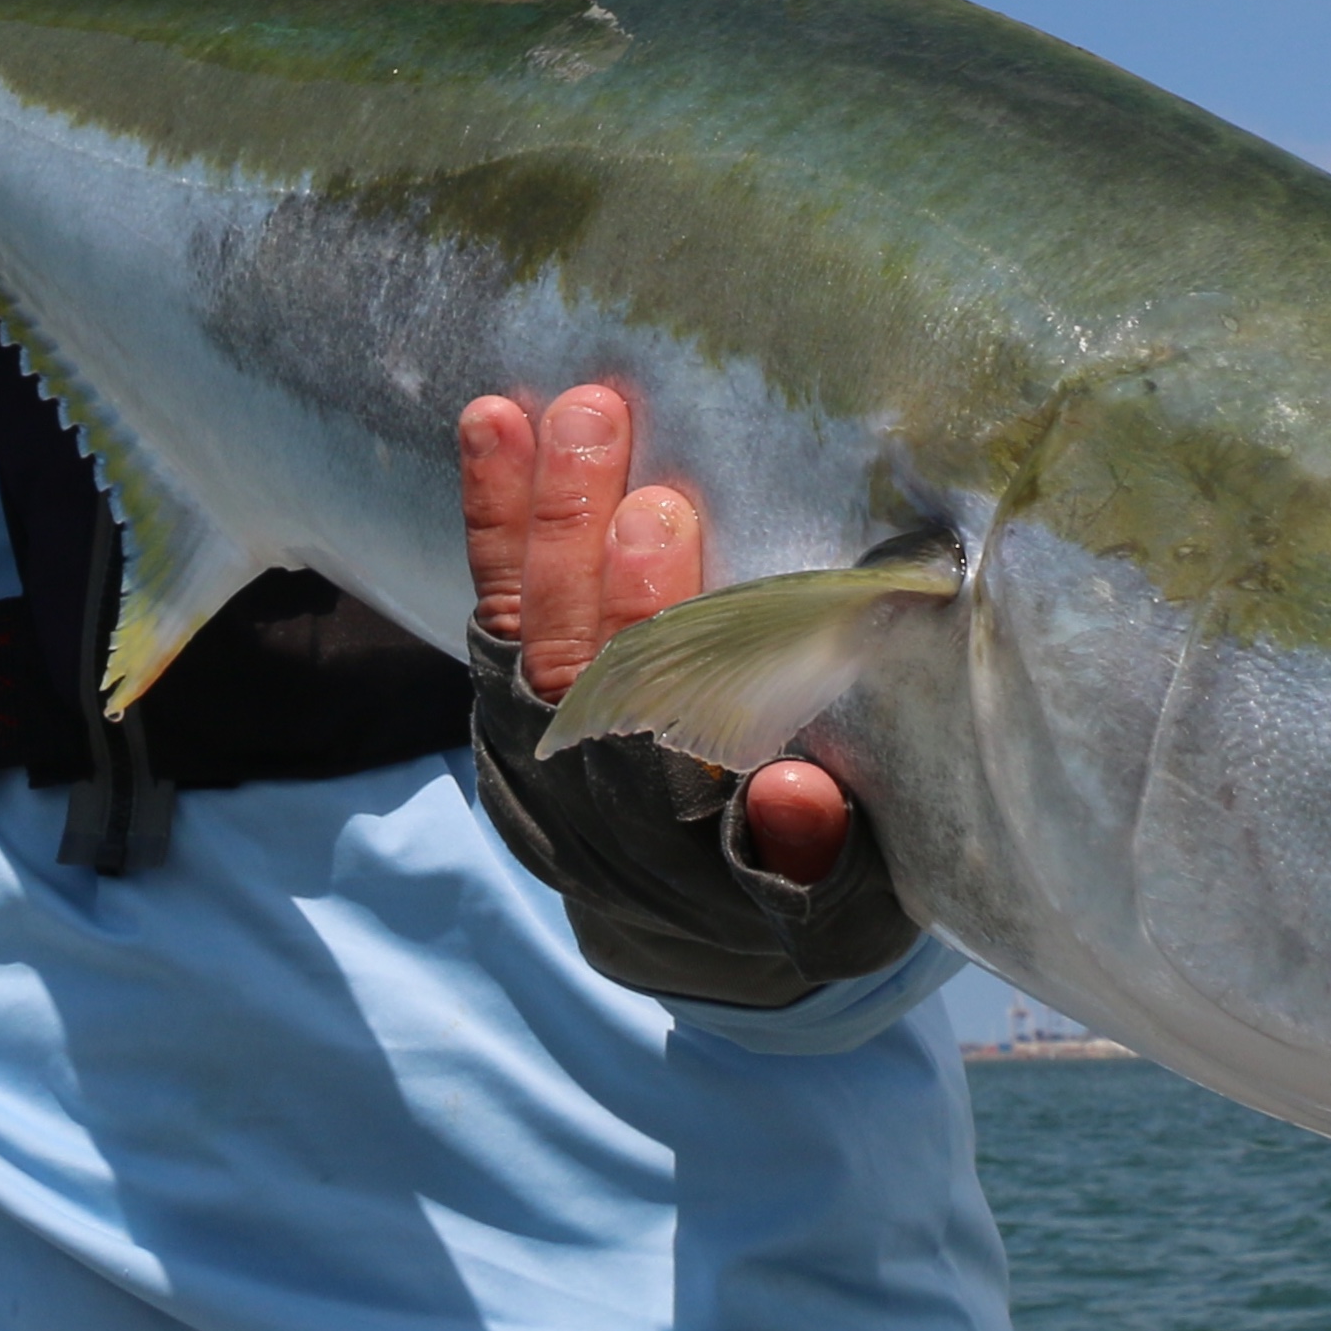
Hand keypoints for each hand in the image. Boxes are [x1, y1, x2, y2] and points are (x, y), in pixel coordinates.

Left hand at [460, 384, 853, 886]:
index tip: (661, 522)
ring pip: (524, 623)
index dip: (658, 634)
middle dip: (589, 553)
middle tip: (611, 444)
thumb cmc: (802, 878)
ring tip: (535, 414)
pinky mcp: (512, 689)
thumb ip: (819, 857)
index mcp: (676, 836)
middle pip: (575, 663)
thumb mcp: (839, 894)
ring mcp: (541, 738)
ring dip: (529, 515)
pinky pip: (495, 599)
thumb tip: (797, 800)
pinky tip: (492, 424)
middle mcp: (589, 790)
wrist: (703, 916)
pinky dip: (491, 516)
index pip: (653, 730)